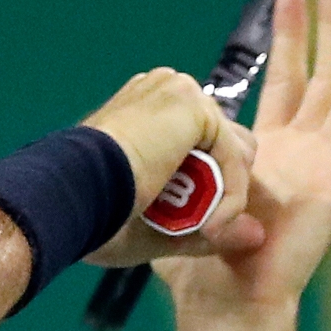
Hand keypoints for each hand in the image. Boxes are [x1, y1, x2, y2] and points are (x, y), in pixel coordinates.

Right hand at [80, 68, 267, 266]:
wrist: (72, 194)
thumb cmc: (95, 211)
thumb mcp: (157, 223)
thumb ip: (206, 228)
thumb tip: (258, 237)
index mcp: (145, 111)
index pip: (200, 143)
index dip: (206, 186)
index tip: (195, 223)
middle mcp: (164, 92)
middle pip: (223, 143)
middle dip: (220, 188)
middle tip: (203, 225)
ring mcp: (179, 93)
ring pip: (233, 150)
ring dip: (224, 193)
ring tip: (203, 226)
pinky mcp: (193, 106)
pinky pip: (233, 155)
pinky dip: (230, 193)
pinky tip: (212, 221)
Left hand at [155, 0, 330, 327]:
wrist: (221, 305)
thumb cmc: (197, 270)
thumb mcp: (182, 201)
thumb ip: (173, 170)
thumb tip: (140, 150)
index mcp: (272, 156)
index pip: (289, 83)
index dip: (293, 38)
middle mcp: (307, 156)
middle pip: (323, 72)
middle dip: (326, 20)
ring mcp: (329, 167)